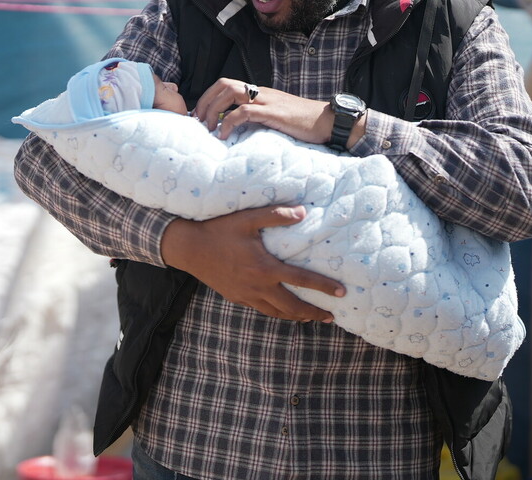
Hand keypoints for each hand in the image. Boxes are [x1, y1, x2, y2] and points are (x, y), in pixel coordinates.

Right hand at [160, 205, 345, 321]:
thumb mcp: (248, 218)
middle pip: (292, 306)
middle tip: (331, 316)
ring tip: (310, 318)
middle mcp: (258, 286)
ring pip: (276, 313)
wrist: (189, 247)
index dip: (324, 287)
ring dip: (296, 317)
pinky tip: (281, 310)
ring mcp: (246, 295)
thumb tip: (303, 212)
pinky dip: (276, 313)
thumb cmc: (219, 230)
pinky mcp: (236, 297)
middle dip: (313, 312)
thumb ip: (276, 215)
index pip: (302, 280)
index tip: (342, 293)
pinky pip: (261, 309)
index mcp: (265, 268)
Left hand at [193, 78, 336, 143]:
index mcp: (260, 92)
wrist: (328, 122)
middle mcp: (261, 91)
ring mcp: (267, 100)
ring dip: (213, 110)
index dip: (208, 97)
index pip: (226, 84)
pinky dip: (229, 122)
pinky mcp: (273, 112)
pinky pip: (244, 111)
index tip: (200, 116)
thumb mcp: (276, 117)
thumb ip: (259, 117)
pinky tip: (224, 135)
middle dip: (205, 102)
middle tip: (198, 123)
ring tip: (208, 129)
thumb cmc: (303, 123)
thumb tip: (238, 129)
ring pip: (230, 92)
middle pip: (223, 84)